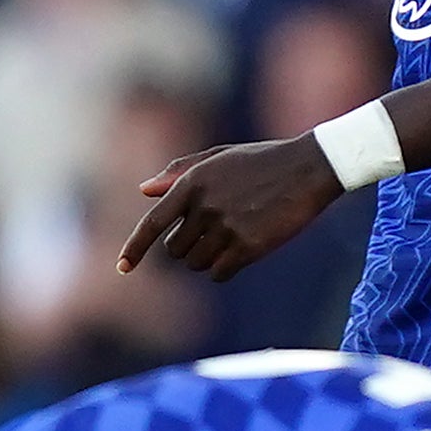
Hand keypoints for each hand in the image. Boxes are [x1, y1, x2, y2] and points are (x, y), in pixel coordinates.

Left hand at [117, 136, 339, 277]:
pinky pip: (219, 273)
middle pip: (176, 250)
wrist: (308, 168)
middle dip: (188, 247)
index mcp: (192, 182)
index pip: (152, 223)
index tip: (122, 268)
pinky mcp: (249, 246)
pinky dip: (224, 269)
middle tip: (212, 232)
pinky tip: (240, 253)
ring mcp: (226, 227)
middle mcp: (204, 206)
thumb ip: (179, 172)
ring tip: (230, 237)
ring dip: (207, 258)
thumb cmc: (262, 161)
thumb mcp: (219, 157)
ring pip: (196, 263)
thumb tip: (144, 190)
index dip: (135, 248)